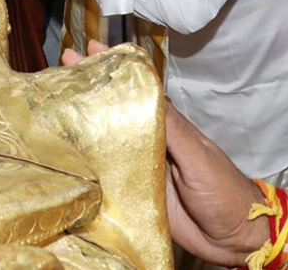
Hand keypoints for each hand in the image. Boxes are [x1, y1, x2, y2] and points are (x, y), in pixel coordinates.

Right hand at [60, 42, 265, 264]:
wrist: (234, 238)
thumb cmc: (225, 192)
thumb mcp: (200, 156)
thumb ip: (174, 130)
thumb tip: (147, 95)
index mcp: (167, 126)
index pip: (136, 89)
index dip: (114, 68)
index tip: (91, 48)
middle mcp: (148, 142)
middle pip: (113, 111)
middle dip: (89, 88)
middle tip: (63, 65)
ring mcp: (138, 167)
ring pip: (104, 140)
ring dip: (81, 123)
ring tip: (52, 102)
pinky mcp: (132, 195)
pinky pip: (104, 177)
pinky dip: (84, 164)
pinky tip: (63, 154)